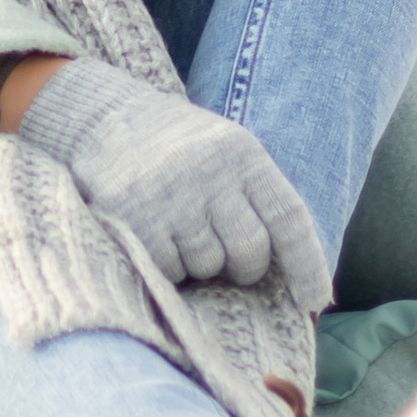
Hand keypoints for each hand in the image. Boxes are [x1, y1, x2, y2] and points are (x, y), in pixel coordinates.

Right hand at [17, 59, 333, 308]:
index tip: (315, 301)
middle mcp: (210, 171)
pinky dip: (164, 265)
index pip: (288, 218)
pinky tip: (151, 235)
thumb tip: (299, 280)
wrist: (100, 115)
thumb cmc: (175, 147)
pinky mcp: (131, 217)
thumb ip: (254, 199)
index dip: (308, 265)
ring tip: (176, 229)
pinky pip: (167, 270)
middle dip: (241, 267)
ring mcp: (169, 195)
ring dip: (197, 262)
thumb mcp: (224, 152)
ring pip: (207, 265)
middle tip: (220, 251)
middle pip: (250, 253)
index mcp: (242, 153)